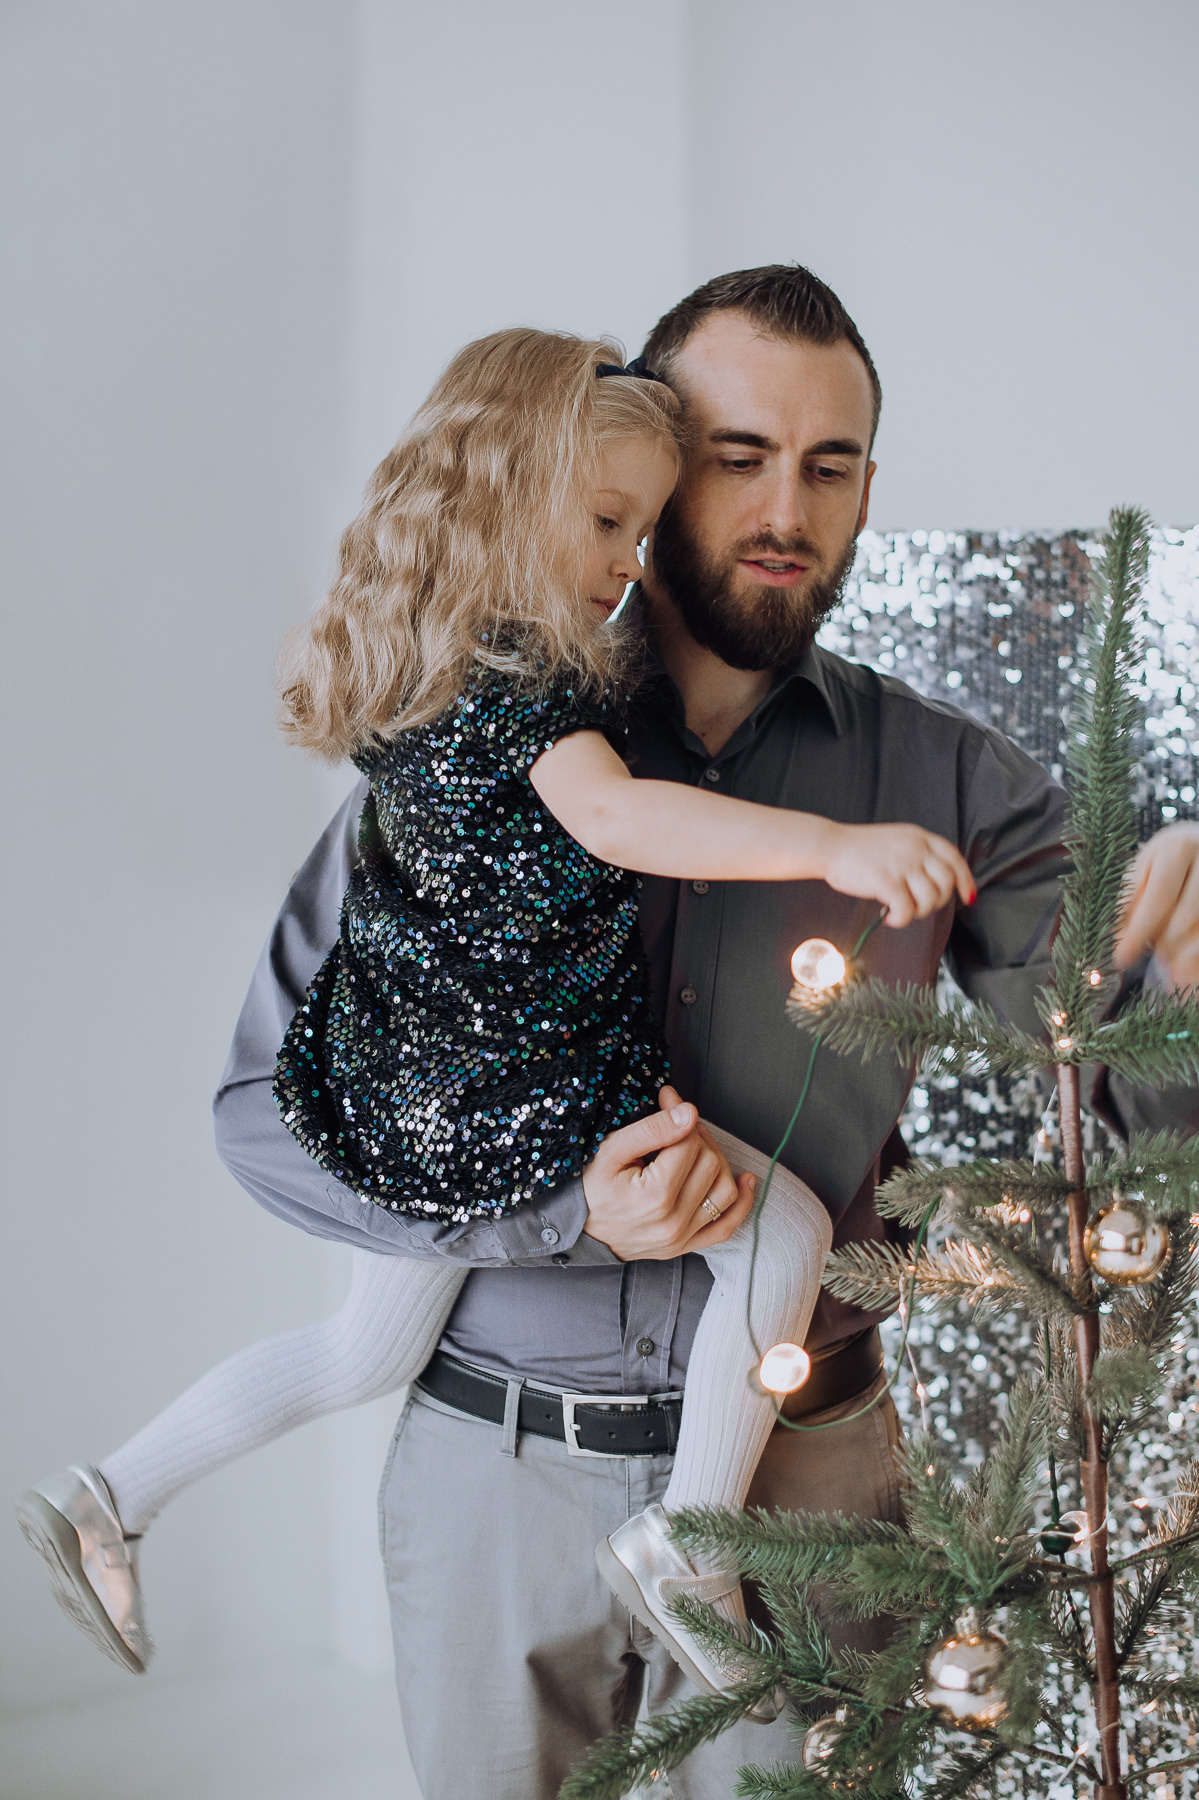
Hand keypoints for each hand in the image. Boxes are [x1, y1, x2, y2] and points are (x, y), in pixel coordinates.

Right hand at [581, 1085, 755, 1261]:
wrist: (573, 1228)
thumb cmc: (587, 1187)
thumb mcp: (610, 1151)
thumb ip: (651, 1130)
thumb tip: (689, 1112)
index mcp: (654, 1197)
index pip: (689, 1143)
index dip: (681, 1113)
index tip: (668, 1098)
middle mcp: (672, 1221)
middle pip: (710, 1163)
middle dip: (698, 1134)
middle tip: (678, 1121)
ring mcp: (680, 1238)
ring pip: (725, 1190)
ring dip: (718, 1160)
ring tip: (697, 1144)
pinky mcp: (683, 1246)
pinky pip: (726, 1226)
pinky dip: (742, 1203)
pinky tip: (746, 1180)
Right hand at [819, 822, 974, 927]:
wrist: (830, 846)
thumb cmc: (858, 849)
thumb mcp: (896, 841)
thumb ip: (917, 854)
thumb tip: (935, 883)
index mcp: (918, 837)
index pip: (954, 858)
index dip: (965, 880)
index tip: (967, 896)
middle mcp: (915, 848)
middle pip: (946, 881)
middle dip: (939, 901)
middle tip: (920, 906)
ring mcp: (902, 864)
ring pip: (931, 898)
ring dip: (919, 912)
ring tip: (901, 911)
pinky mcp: (887, 881)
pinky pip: (907, 910)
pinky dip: (901, 920)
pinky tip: (889, 917)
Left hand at [1114, 822, 1198, 989]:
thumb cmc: (1168, 860)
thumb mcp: (1146, 869)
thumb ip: (1130, 901)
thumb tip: (1120, 942)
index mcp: (1178, 848)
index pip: (1158, 898)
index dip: (1139, 932)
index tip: (1122, 958)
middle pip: (1182, 920)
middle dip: (1162, 943)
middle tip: (1154, 950)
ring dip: (1181, 952)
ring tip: (1168, 952)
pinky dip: (1196, 959)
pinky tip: (1185, 967)